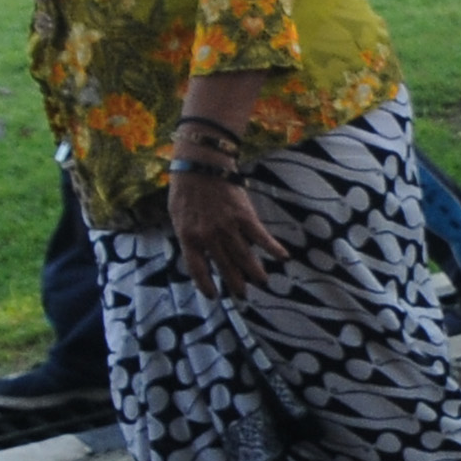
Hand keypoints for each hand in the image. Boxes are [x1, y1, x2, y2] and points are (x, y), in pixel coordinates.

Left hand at [169, 167, 288, 297]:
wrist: (200, 165)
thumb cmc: (185, 189)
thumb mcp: (178, 216)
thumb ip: (187, 235)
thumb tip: (196, 250)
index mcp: (188, 237)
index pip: (197, 269)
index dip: (206, 285)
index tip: (214, 295)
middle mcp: (208, 237)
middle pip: (224, 266)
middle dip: (235, 283)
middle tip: (243, 295)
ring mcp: (227, 227)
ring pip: (243, 256)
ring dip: (254, 271)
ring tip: (263, 282)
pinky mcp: (244, 216)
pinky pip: (260, 237)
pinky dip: (272, 248)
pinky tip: (283, 257)